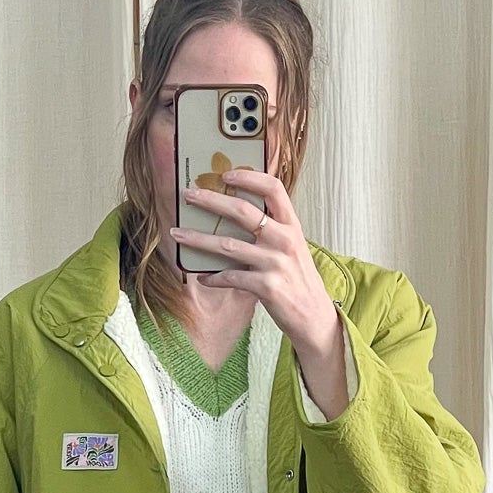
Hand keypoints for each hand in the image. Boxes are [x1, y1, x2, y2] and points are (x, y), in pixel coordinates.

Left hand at [168, 167, 341, 368]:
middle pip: (243, 211)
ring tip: (178, 234)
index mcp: (292, 226)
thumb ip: (273, 231)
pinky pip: (230, 277)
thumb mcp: (293, 249)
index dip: (249, 178)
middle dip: (211, 200)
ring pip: (228, 245)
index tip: (226, 175)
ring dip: (198, 239)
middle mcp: (284, 240)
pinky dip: (213, 277)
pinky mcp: (266, 287)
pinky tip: (202, 277)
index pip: (273, 188)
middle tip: (189, 195)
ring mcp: (275, 263)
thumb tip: (237, 216)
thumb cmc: (299, 281)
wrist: (314, 317)